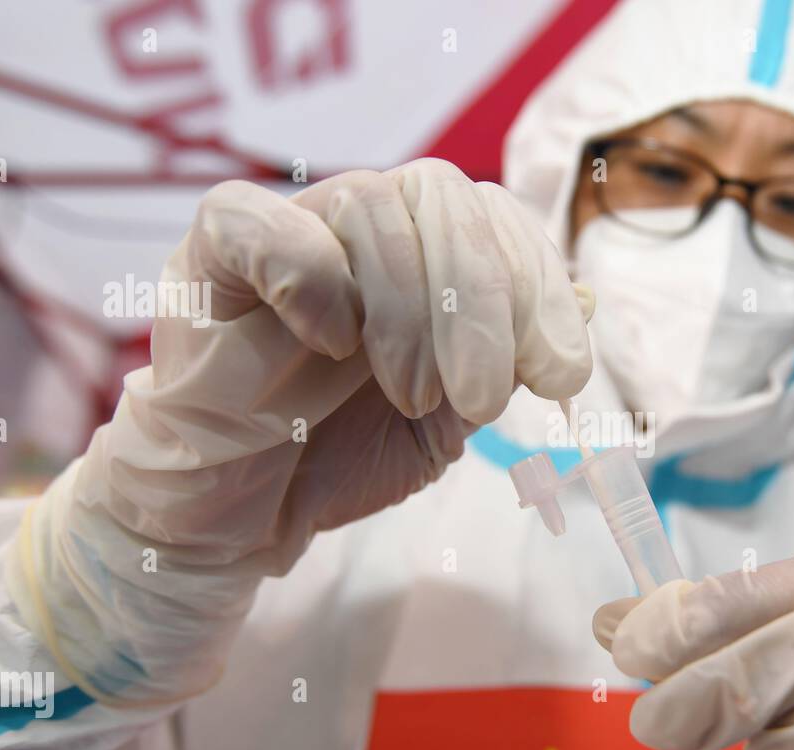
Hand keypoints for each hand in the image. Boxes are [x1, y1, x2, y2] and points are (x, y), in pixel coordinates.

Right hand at [10, 160, 591, 705]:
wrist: (242, 514)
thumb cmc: (339, 454)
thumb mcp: (450, 418)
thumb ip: (510, 361)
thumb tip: (586, 299)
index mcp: (420, 254)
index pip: (495, 216)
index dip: (540, 284)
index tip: (561, 376)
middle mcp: (357, 227)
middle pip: (443, 193)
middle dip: (484, 302)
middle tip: (480, 398)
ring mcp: (284, 232)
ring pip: (367, 203)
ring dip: (409, 309)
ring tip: (411, 395)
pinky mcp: (207, 259)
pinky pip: (256, 220)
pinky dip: (312, 277)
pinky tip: (332, 344)